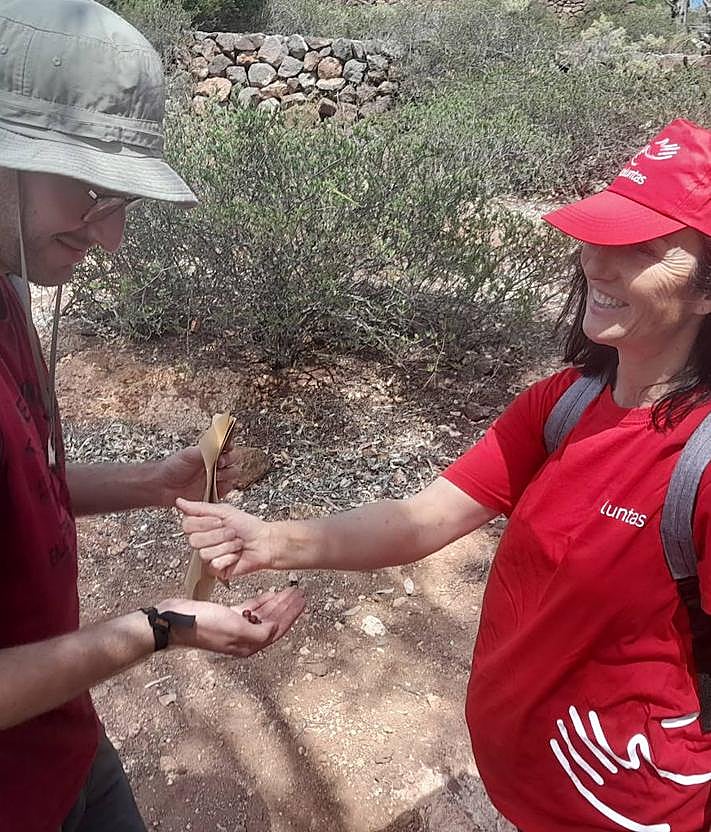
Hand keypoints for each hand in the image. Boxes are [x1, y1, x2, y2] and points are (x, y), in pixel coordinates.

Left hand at [157, 444, 242, 505]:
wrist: (164, 486)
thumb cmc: (173, 468)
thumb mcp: (189, 454)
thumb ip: (205, 449)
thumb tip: (218, 443)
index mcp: (211, 453)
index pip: (229, 448)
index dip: (229, 449)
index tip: (224, 451)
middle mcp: (216, 465)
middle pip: (234, 461)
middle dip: (228, 463)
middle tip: (218, 465)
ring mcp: (216, 478)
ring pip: (233, 475)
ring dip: (226, 475)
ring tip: (215, 477)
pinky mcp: (215, 491)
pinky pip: (227, 489)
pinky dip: (224, 488)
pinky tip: (215, 486)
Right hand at [158, 587, 304, 656]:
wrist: (174, 621)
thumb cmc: (203, 624)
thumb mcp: (234, 628)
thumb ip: (258, 632)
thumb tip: (276, 630)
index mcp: (248, 645)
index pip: (277, 629)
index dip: (291, 615)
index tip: (302, 601)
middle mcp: (244, 639)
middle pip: (273, 621)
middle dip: (287, 607)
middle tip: (299, 593)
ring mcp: (235, 628)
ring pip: (263, 615)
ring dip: (276, 602)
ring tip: (289, 590)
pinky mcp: (227, 617)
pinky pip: (250, 609)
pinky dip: (261, 601)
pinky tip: (269, 594)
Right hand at [177, 498, 273, 579]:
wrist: (264, 542)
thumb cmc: (248, 526)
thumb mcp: (224, 511)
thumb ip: (200, 508)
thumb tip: (180, 501)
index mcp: (202, 527)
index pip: (187, 525)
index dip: (204, 524)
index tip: (220, 521)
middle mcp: (203, 542)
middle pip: (193, 541)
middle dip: (217, 535)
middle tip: (232, 532)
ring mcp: (208, 557)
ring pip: (204, 553)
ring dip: (226, 546)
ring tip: (237, 544)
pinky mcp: (216, 570)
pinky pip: (214, 564)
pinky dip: (229, 558)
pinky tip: (236, 556)